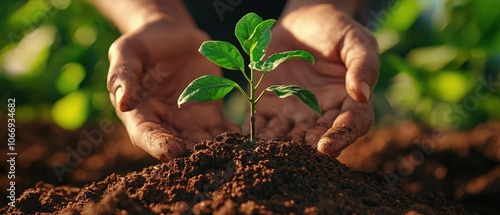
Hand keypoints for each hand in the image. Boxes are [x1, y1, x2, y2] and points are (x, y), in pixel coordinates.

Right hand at [107, 18, 237, 160]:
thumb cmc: (143, 43)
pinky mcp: (208, 113)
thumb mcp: (128, 53)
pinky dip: (231, 136)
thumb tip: (124, 104)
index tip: (172, 152)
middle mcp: (163, 123)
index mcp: (138, 113)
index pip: (145, 136)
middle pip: (176, 146)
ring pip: (200, 142)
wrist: (171, 35)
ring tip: (230, 151)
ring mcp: (187, 121)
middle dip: (192, 153)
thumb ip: (124, 76)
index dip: (158, 146)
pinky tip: (243, 139)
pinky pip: (220, 129)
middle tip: (209, 156)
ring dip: (215, 149)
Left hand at [255, 3, 378, 156]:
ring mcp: (294, 112)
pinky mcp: (268, 107)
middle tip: (296, 153)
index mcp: (349, 101)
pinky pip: (261, 124)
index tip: (327, 147)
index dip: (341, 137)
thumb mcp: (355, 40)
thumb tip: (362, 94)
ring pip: (289, 136)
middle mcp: (322, 114)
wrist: (302, 21)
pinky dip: (253, 134)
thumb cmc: (336, 29)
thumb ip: (363, 65)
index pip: (352, 124)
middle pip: (318, 137)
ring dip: (279, 146)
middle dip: (306, 147)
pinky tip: (245, 141)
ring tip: (269, 151)